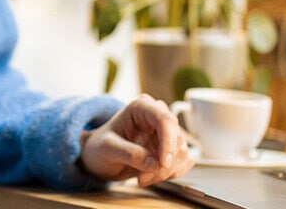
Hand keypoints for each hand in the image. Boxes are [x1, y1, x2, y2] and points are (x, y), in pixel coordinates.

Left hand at [79, 94, 194, 186]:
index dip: (168, 142)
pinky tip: (153, 176)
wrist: (100, 158)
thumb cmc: (100, 147)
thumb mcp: (107, 149)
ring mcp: (166, 132)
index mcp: (142, 107)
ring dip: (166, 172)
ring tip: (143, 178)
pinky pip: (185, 160)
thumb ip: (129, 154)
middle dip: (163, 164)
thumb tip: (154, 164)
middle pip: (177, 139)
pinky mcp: (172, 147)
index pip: (165, 120)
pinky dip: (172, 173)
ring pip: (183, 152)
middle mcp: (158, 115)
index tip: (162, 164)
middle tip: (142, 178)